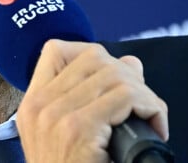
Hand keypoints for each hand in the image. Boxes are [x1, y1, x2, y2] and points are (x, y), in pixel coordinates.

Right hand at [16, 40, 168, 162]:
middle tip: (140, 105)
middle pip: (93, 56)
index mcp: (32, 104)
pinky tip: (155, 126)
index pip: (55, 49)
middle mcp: (38, 105)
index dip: (90, 56)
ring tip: (149, 117)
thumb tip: (131, 62)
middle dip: (127, 74)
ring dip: (144, 92)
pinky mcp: (77, 129)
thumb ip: (90, 97)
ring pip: (115, 73)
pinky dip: (151, 106)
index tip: (110, 80)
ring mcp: (55, 116)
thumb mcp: (67, 136)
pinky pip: (126, 95)